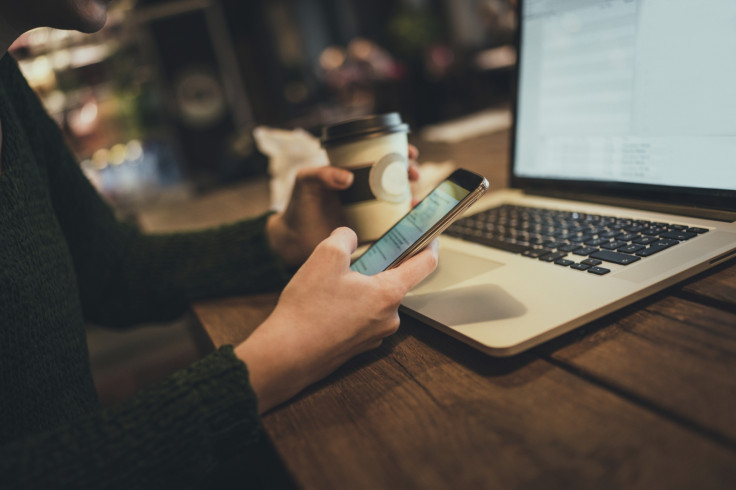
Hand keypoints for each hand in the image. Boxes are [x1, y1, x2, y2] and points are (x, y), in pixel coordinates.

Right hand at [236, 227, 437, 412]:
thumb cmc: (308, 308)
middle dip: (374, 267)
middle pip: (393, 282)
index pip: (425, 264)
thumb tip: (349, 238)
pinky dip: (349, 308)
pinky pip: (361, 319)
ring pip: (374, 301)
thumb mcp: (325, 256)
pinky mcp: (359, 347)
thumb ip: (344, 237)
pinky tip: (324, 307)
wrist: (287, 355)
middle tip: (349, 261)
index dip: (429, 244)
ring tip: (328, 288)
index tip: (428, 234)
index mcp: (389, 293)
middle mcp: (389, 318)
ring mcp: (375, 336)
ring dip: (358, 289)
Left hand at [267, 145, 421, 266]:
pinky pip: (393, 225)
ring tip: (415, 200)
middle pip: (396, 177)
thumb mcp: (306, 181)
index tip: (409, 152)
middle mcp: (365, 190)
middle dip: (411, 172)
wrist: (294, 239)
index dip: (399, 152)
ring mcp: (370, 211)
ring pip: (399, 200)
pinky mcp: (371, 231)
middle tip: (413, 174)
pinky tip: (411, 220)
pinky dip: (406, 222)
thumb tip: (348, 177)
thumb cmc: (299, 205)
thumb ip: (322, 174)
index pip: (381, 157)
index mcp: (354, 173)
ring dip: (413, 198)